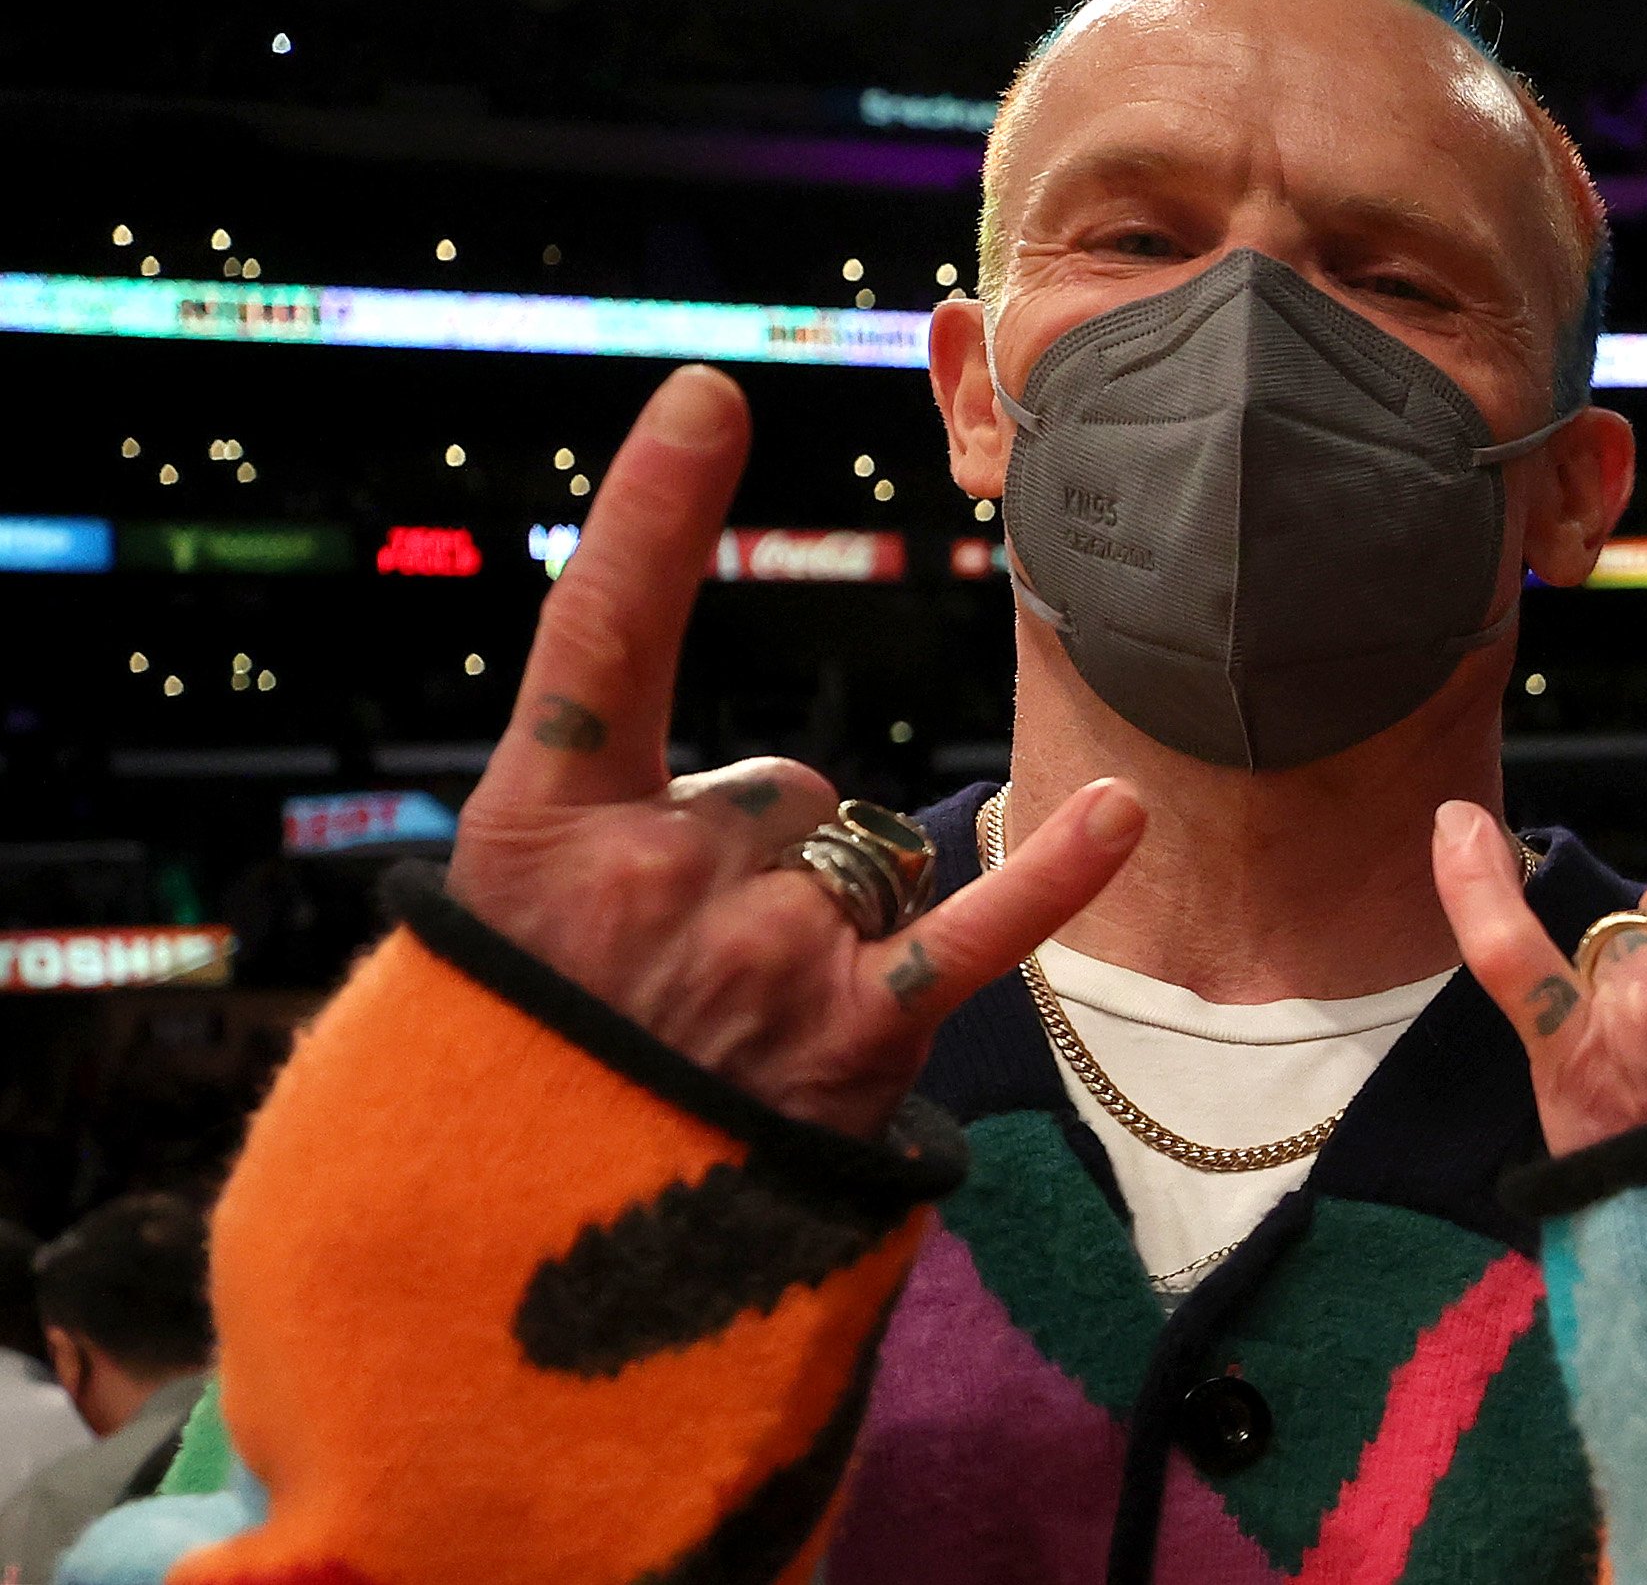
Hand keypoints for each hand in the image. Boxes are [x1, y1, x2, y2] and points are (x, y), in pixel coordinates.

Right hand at [445, 365, 1145, 1139]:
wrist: (519, 1282)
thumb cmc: (517, 1078)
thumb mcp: (498, 931)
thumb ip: (614, 826)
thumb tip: (783, 800)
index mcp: (539, 834)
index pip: (598, 639)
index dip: (651, 512)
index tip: (708, 395)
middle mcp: (651, 878)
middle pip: (781, 785)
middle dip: (757, 857)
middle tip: (678, 978)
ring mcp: (756, 958)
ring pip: (858, 853)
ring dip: (827, 918)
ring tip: (738, 1031)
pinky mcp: (850, 1040)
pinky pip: (968, 934)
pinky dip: (1052, 878)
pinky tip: (1117, 809)